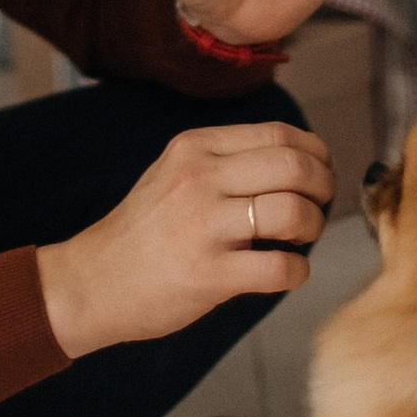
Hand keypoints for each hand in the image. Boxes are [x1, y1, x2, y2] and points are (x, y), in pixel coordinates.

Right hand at [35, 118, 335, 357]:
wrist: (91, 282)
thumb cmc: (142, 232)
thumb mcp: (174, 173)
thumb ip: (225, 161)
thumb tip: (296, 161)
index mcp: (194, 148)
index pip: (278, 133)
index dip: (316, 153)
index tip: (321, 172)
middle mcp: (200, 179)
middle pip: (295, 166)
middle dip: (324, 187)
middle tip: (320, 206)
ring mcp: (203, 226)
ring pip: (293, 212)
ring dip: (314, 227)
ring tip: (302, 239)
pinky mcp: (208, 274)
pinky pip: (280, 267)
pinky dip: (298, 271)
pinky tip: (287, 272)